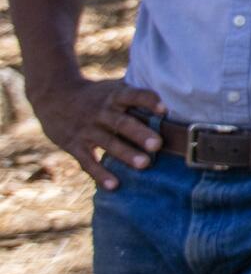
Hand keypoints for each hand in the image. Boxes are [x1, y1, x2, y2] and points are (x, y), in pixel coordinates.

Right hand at [31, 77, 164, 189]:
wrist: (54, 96)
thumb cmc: (97, 94)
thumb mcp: (113, 87)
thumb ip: (137, 91)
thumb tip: (173, 90)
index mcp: (113, 96)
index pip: (132, 95)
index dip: (148, 100)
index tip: (164, 108)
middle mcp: (100, 112)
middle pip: (121, 122)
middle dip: (139, 133)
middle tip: (158, 145)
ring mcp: (86, 129)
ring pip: (107, 142)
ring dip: (125, 154)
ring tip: (144, 164)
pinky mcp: (74, 145)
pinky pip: (87, 161)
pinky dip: (100, 174)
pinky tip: (114, 186)